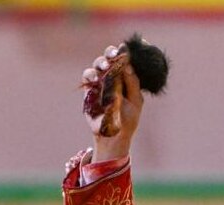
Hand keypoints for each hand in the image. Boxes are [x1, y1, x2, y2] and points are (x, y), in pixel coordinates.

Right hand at [81, 43, 143, 162]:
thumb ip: (133, 84)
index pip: (124, 60)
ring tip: (105, 66)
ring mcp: (100, 82)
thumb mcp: (135, 102)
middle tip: (113, 55)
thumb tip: (129, 65)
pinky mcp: (89, 90)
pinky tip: (94, 77)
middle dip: (110, 54)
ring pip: (97, 65)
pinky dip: (90, 75)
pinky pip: (87, 77)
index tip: (125, 49)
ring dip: (100, 62)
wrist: (114, 136)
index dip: (123, 53)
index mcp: (126, 78)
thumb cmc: (128, 119)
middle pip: (109, 59)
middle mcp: (112, 77)